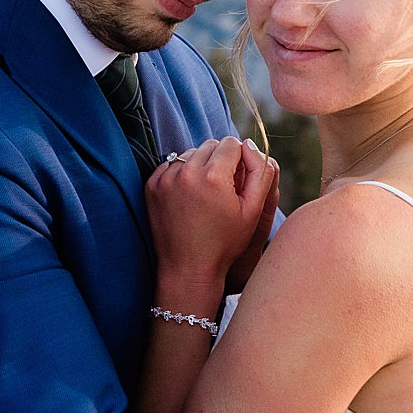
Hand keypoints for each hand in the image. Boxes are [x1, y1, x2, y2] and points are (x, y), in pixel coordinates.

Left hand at [147, 138, 277, 297]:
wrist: (188, 269)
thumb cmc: (225, 243)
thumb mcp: (253, 210)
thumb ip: (260, 172)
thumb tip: (249, 145)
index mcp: (214, 176)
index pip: (232, 144)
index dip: (240, 160)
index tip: (238, 181)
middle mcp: (187, 172)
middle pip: (210, 145)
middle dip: (220, 160)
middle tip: (222, 188)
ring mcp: (165, 178)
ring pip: (190, 153)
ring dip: (200, 165)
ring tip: (205, 194)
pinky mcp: (152, 185)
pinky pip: (171, 165)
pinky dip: (181, 174)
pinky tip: (188, 197)